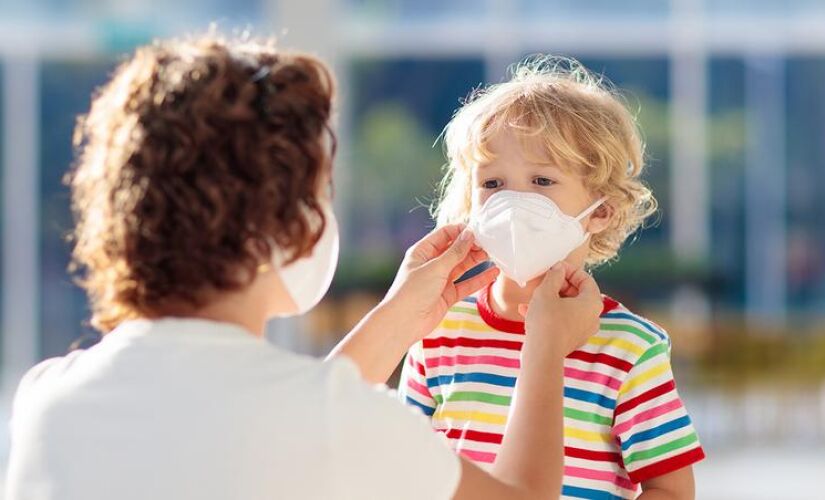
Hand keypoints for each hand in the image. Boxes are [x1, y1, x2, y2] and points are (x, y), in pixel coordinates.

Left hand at [383, 224, 499, 341]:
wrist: (404, 323)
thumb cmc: (413, 291)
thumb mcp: (435, 268)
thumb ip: (455, 252)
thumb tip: (469, 234)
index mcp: (422, 251)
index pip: (444, 234)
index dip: (461, 231)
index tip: (478, 231)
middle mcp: (431, 264)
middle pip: (455, 250)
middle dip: (471, 246)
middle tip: (490, 243)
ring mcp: (439, 280)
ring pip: (461, 266)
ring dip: (476, 260)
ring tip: (494, 254)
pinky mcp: (447, 295)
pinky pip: (466, 284)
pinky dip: (479, 279)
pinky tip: (493, 273)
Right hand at [519, 262, 601, 356]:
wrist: (541, 355)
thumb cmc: (546, 321)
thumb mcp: (546, 292)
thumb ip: (554, 276)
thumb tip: (558, 269)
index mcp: (592, 303)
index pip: (586, 279)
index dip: (569, 270)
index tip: (555, 268)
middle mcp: (592, 318)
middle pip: (577, 294)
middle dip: (558, 285)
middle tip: (544, 280)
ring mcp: (582, 331)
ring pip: (567, 308)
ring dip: (550, 299)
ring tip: (532, 295)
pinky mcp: (570, 340)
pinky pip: (561, 321)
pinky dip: (548, 314)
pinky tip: (526, 310)